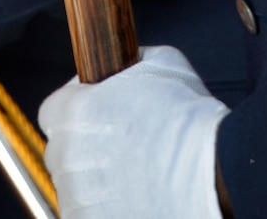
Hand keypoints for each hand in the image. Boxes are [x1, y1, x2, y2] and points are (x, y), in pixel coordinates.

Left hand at [39, 45, 228, 218]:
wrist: (212, 173)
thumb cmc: (189, 121)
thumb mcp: (161, 64)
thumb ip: (130, 64)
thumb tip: (127, 63)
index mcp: (72, 111)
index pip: (54, 110)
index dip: (77, 111)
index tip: (98, 115)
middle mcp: (66, 154)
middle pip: (63, 150)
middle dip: (87, 149)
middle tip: (123, 150)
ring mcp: (76, 195)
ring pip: (75, 187)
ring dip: (96, 182)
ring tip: (135, 179)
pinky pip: (87, 213)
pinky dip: (104, 209)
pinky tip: (133, 201)